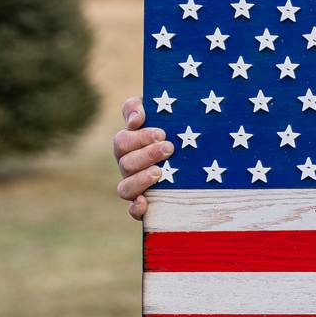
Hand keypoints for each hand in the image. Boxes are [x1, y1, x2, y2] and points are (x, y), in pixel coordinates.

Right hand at [114, 97, 171, 219]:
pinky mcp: (145, 203)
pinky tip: (144, 202)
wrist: (192, 148)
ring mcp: (135, 185)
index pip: (123, 140)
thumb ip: (140, 106)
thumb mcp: (160, 111)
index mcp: (129, 144)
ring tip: (160, 172)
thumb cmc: (174, 126)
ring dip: (140, 179)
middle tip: (169, 147)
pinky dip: (135, 208)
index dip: (138, 137)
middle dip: (147, 154)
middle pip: (125, 162)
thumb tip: (135, 120)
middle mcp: (128, 165)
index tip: (159, 131)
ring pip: (124, 188)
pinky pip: (132, 210)